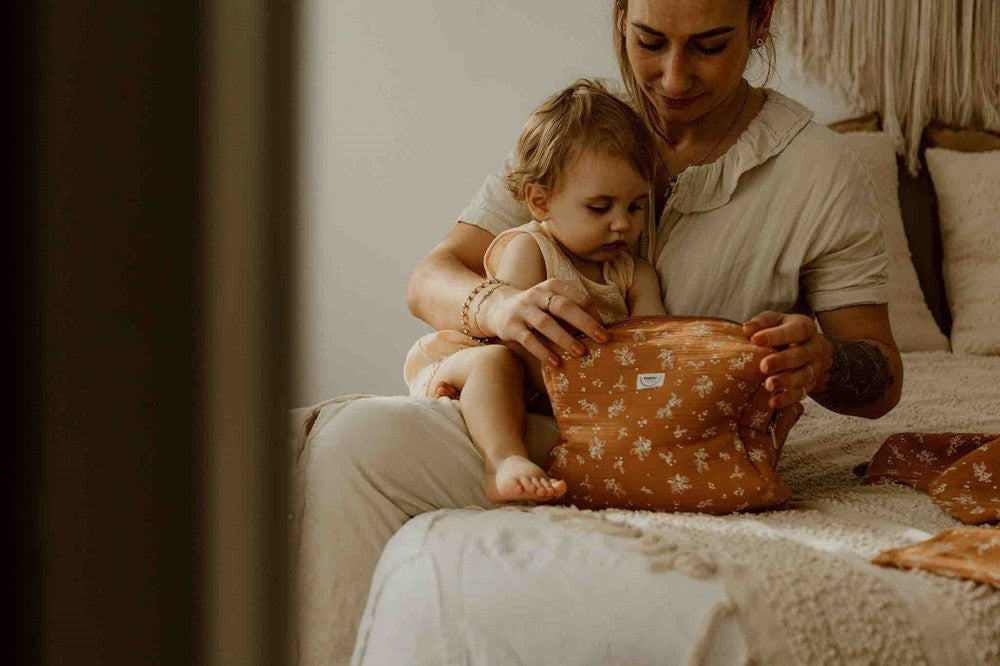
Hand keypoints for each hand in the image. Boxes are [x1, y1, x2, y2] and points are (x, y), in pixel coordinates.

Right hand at [479, 278, 609, 366]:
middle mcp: (537, 295)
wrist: (499, 309)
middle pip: (564, 307)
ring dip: (565, 338)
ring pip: (546, 323)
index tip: (604, 329)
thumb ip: (571, 312)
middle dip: (585, 323)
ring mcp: (523, 310)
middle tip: (602, 338)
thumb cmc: (536, 309)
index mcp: (552, 286)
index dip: (593, 313)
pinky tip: (556, 362)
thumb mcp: (552, 303)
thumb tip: (599, 330)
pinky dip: (543, 351)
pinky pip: (528, 340)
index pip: (578, 297)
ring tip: (581, 352)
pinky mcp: (511, 326)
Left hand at [742, 311, 826, 409]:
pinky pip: (802, 392)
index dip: (775, 335)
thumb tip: (747, 329)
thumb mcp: (775, 320)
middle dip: (782, 361)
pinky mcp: (811, 383)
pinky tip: (773, 402)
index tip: (755, 339)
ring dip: (786, 382)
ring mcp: (815, 366)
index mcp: (805, 327)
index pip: (794, 330)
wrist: (807, 345)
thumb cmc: (783, 329)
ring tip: (768, 386)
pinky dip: (788, 398)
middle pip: (801, 355)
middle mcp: (813, 347)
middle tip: (764, 366)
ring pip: (804, 375)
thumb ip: (762, 322)